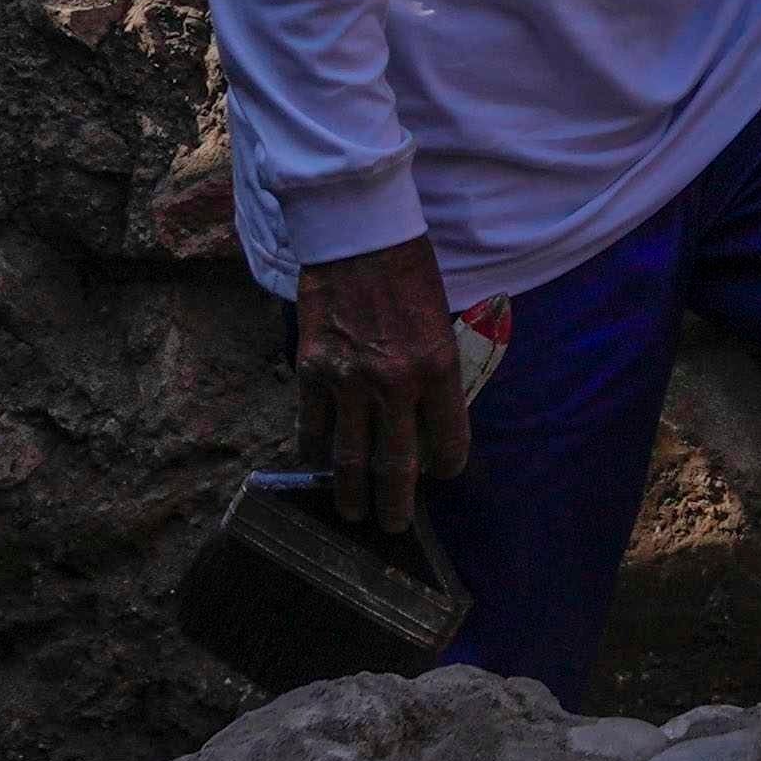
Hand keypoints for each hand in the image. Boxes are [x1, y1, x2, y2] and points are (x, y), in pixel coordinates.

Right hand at [294, 235, 476, 536]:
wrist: (359, 234)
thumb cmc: (410, 270)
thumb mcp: (444, 320)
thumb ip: (437, 370)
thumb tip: (429, 414)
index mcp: (438, 369)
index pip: (449, 441)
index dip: (448, 465)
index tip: (443, 474)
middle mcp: (394, 384)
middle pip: (395, 465)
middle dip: (396, 504)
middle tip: (392, 527)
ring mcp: (348, 381)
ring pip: (348, 457)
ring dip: (350, 492)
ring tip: (352, 512)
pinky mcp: (312, 370)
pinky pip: (311, 426)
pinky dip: (313, 451)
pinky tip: (316, 467)